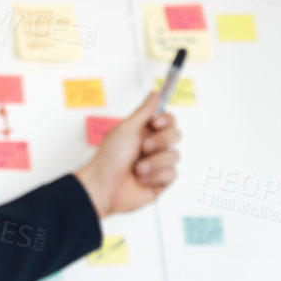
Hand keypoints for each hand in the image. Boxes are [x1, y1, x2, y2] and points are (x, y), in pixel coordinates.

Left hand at [72, 90, 182, 217]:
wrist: (104, 187)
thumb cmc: (109, 158)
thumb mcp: (127, 129)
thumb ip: (144, 111)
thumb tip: (154, 93)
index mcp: (144, 132)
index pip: (168, 120)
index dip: (167, 120)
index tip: (156, 123)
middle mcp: (153, 147)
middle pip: (176, 135)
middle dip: (160, 141)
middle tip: (143, 148)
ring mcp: (158, 165)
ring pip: (175, 156)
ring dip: (154, 162)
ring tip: (137, 169)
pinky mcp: (161, 182)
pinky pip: (172, 174)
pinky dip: (155, 176)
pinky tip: (142, 179)